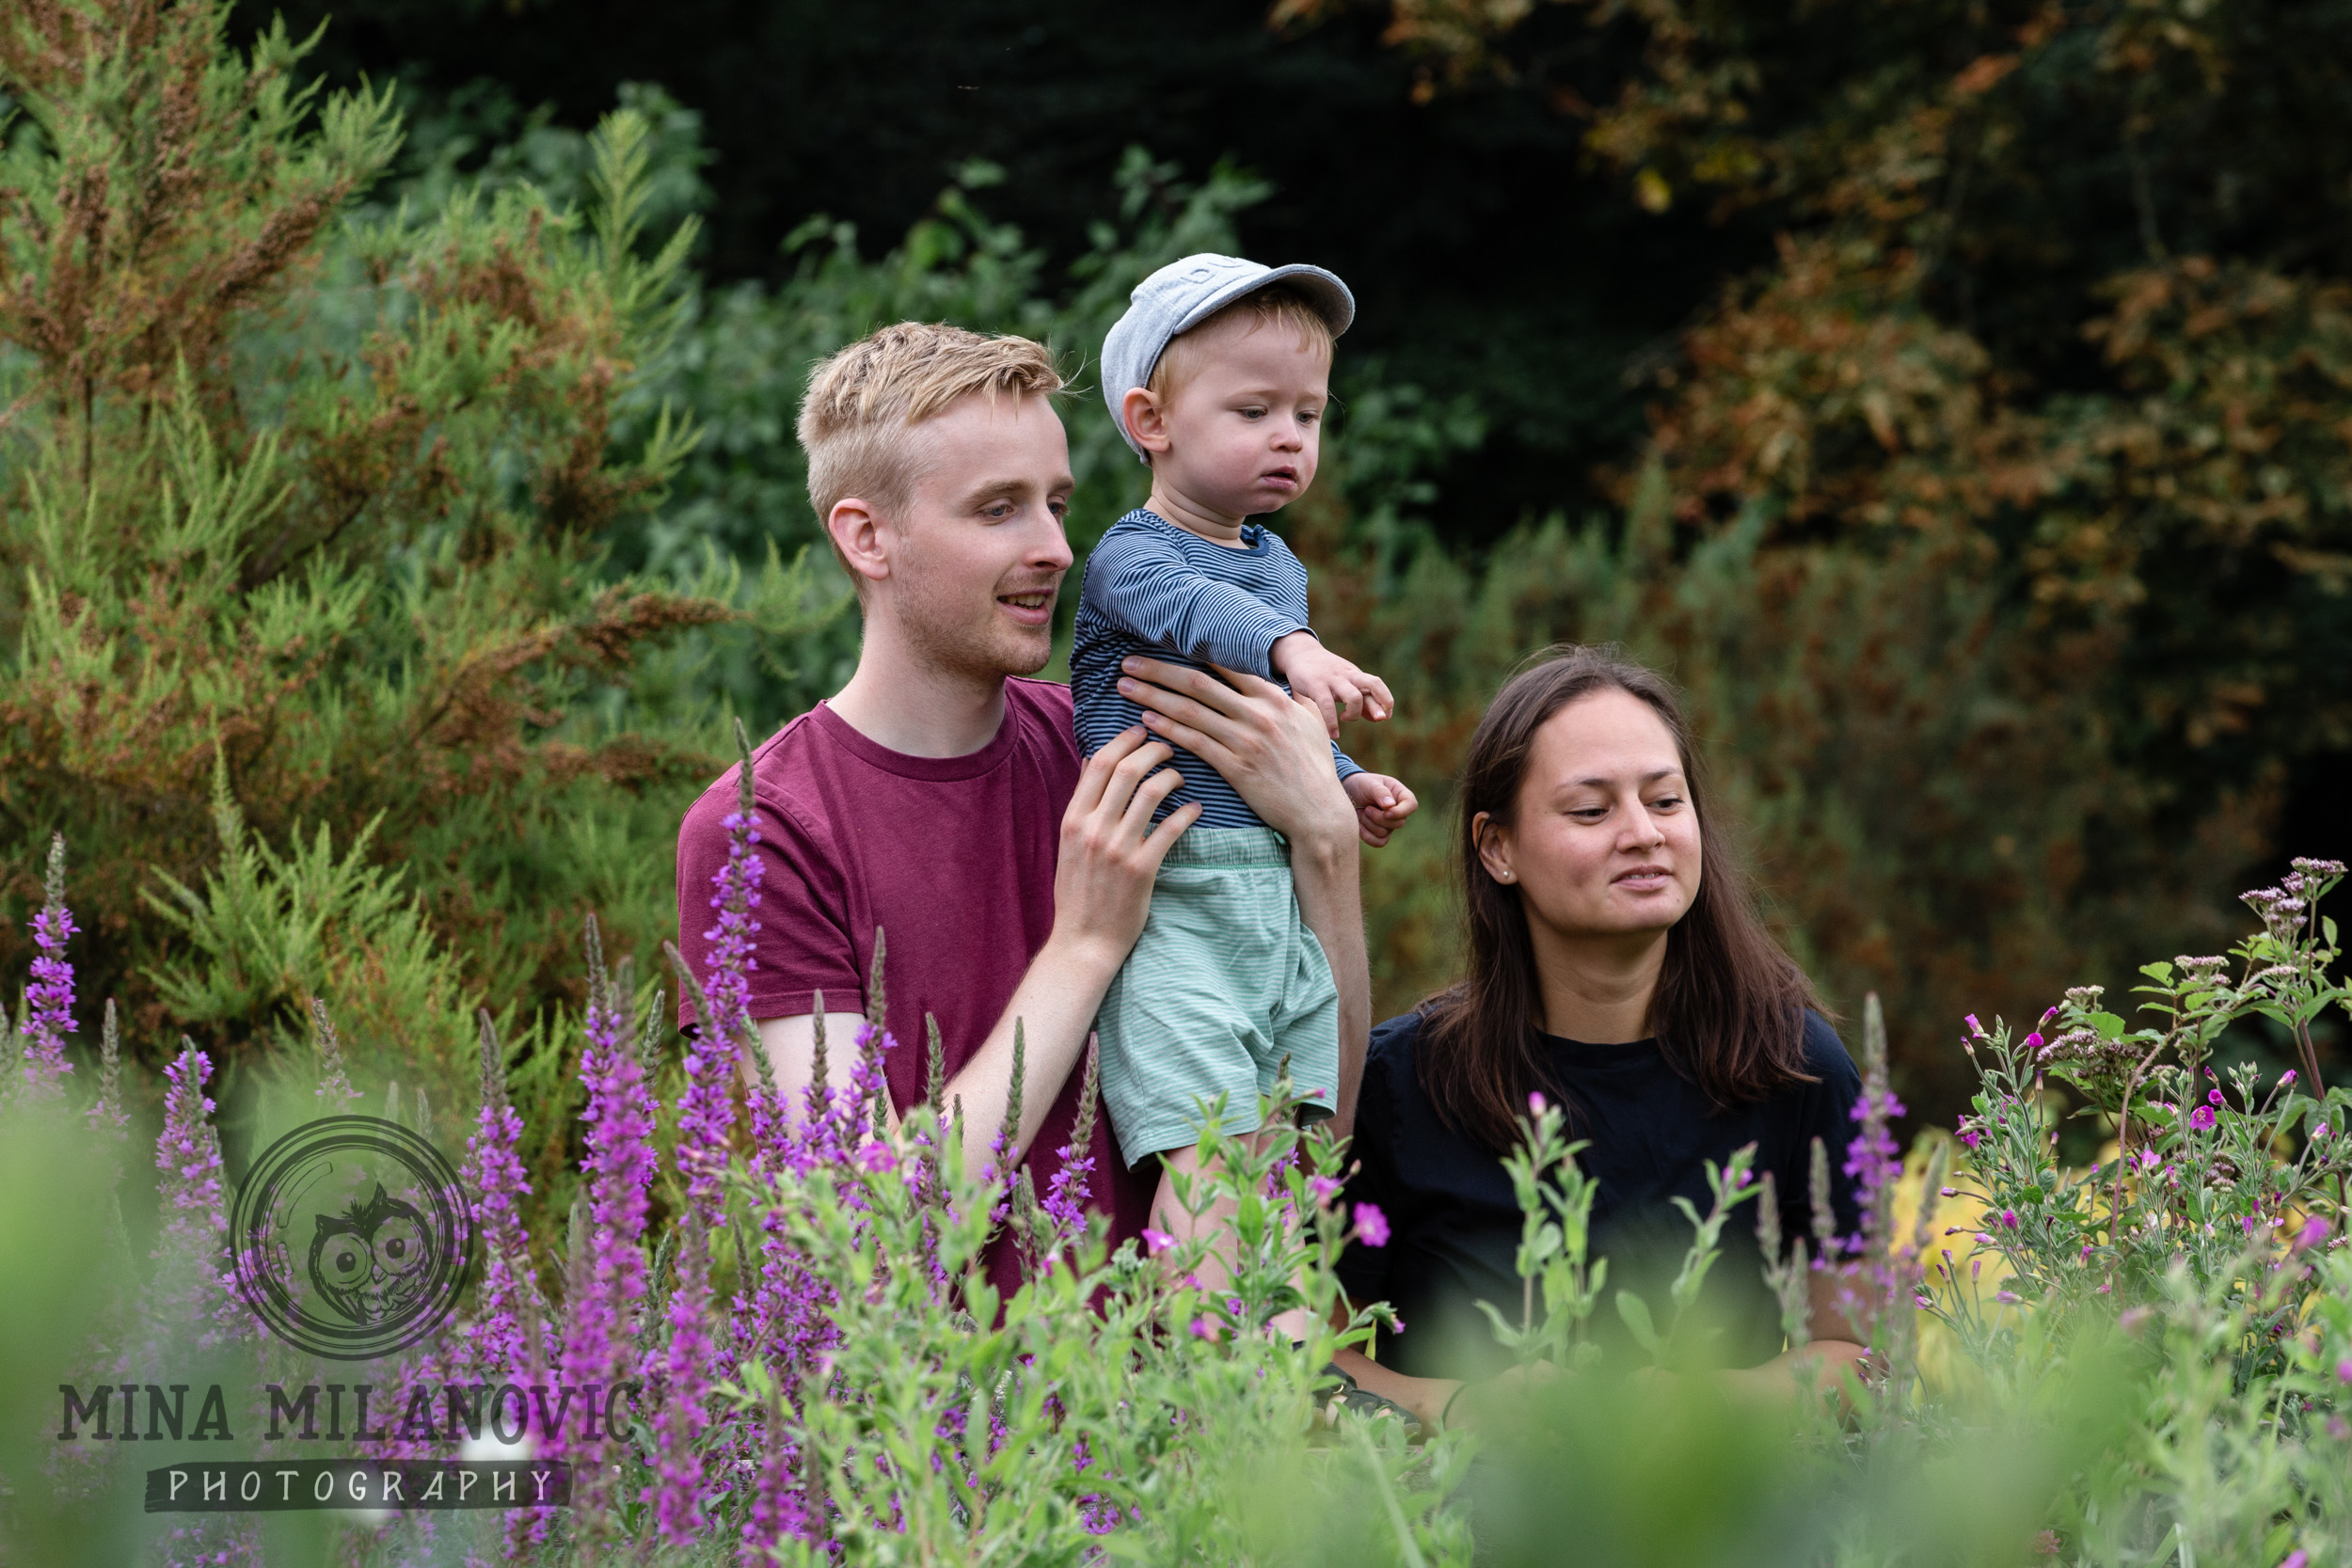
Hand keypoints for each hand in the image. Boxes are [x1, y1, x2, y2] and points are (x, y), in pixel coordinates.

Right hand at [1049, 726, 1200, 967]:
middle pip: (1127, 770)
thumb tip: (1092, 760)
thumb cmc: (1078, 891)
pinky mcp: (1142, 869)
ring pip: (1151, 793)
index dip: (1124, 740)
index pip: (1100, 763)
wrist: (1084, 940)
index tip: (1141, 731)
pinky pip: (1170, 829)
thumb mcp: (1068, 843)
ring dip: (1171, 776)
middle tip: (1169, 748)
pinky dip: (1186, 812)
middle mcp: (1093, 829)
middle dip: (1153, 750)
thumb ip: (1082, 803)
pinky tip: (1195, 808)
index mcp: (1073, 819)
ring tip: (1181, 777)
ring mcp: (1118, 849)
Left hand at [1117, 656, 1355, 853]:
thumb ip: (1299, 700)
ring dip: (1152, 696)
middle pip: (1197, 683)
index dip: (1189, 654)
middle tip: (1127, 663)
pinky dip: (1168, 727)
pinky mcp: (1235, 767)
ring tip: (1125, 687)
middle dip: (1158, 670)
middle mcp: (1257, 714)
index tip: (1161, 647)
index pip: (1224, 666)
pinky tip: (1146, 719)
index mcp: (1274, 698)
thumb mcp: (1314, 724)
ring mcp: (1245, 740)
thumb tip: (1293, 686)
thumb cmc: (1316, 768)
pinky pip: (1194, 742)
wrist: (1318, 811)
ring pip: (1189, 711)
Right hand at [1271, 631, 1392, 737]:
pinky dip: (1332, 723)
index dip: (1386, 701)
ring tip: (1345, 718)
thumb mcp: (1346, 682)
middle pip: (1373, 684)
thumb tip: (1379, 718)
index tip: (1385, 717)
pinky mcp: (1316, 685)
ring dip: (1354, 714)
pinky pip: (1328, 706)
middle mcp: (1348, 676)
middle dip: (1380, 703)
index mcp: (1356, 675)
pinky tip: (1334, 734)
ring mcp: (1333, 680)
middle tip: (1379, 719)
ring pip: (1353, 697)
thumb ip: (1362, 699)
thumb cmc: (1325, 673)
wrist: (1300, 653)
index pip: (1377, 685)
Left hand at [1343, 772, 1417, 847]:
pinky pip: (1379, 842)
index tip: (1386, 812)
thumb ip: (1380, 792)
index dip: (1401, 812)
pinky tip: (1359, 825)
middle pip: (1399, 823)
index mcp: (1400, 795)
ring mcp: (1390, 824)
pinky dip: (1367, 836)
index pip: (1412, 805)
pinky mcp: (1380, 833)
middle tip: (1367, 808)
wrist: (1348, 794)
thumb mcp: (1369, 784)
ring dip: (1369, 824)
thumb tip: (1390, 806)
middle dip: (1379, 818)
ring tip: (1360, 812)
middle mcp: (1398, 811)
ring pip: (1385, 833)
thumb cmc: (1361, 784)